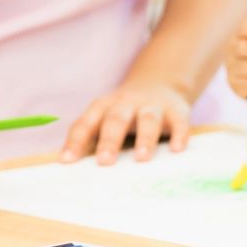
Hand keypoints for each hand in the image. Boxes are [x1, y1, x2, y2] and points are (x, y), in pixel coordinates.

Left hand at [61, 78, 191, 164]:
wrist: (160, 82)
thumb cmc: (124, 111)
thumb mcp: (105, 116)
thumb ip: (90, 137)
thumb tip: (68, 164)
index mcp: (104, 106)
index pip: (87, 123)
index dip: (76, 141)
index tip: (67, 161)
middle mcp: (127, 103)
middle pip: (117, 119)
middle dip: (110, 140)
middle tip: (105, 162)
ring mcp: (153, 106)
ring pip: (148, 120)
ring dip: (145, 138)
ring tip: (142, 158)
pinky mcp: (176, 111)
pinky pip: (179, 123)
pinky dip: (179, 135)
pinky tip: (177, 149)